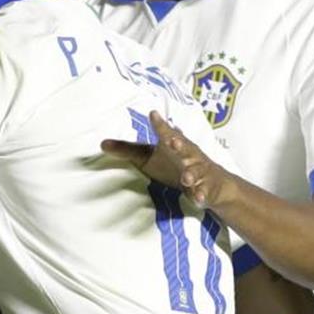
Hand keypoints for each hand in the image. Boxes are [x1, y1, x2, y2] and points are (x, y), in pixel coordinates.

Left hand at [101, 110, 229, 206]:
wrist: (212, 181)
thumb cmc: (174, 163)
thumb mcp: (148, 156)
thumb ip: (128, 150)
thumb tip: (102, 144)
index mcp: (174, 144)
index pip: (166, 132)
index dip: (160, 124)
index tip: (153, 115)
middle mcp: (188, 155)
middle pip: (185, 148)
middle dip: (180, 144)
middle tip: (173, 140)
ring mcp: (199, 171)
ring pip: (196, 171)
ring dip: (191, 174)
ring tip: (185, 178)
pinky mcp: (205, 188)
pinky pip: (203, 192)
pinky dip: (201, 195)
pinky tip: (198, 198)